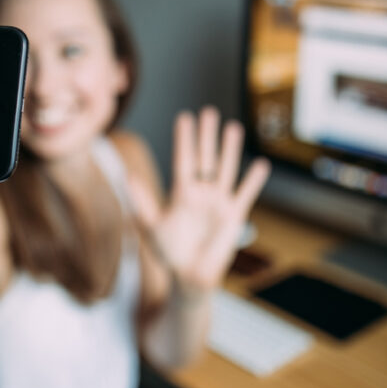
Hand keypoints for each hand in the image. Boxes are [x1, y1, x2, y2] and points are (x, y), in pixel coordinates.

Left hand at [129, 106, 269, 292]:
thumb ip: (141, 200)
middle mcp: (201, 192)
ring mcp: (219, 202)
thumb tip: (126, 175)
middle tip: (209, 112)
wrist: (189, 276)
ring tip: (232, 127)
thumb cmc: (168, 252)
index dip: (184, 139)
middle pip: (205, 158)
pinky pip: (245, 194)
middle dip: (207, 136)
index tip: (185, 117)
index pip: (183, 159)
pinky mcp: (234, 215)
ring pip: (225, 169)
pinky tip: (260, 164)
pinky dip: (253, 181)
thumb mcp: (151, 225)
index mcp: (181, 192)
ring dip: (229, 150)